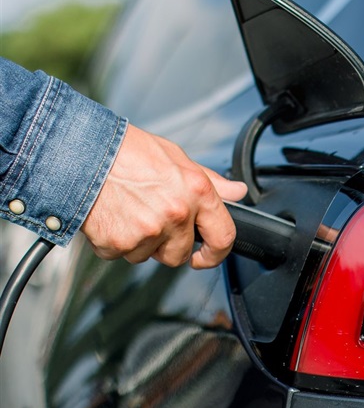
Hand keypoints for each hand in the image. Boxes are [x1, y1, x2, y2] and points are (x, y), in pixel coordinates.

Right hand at [81, 124, 247, 268]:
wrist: (83, 153)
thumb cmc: (127, 152)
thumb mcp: (177, 157)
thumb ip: (210, 181)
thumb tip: (236, 192)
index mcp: (196, 192)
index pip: (223, 236)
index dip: (217, 253)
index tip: (207, 255)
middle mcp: (175, 214)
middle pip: (180, 254)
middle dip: (168, 244)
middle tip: (151, 217)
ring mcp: (147, 232)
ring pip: (149, 256)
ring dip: (141, 242)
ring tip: (129, 210)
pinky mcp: (119, 244)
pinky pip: (122, 255)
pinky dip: (116, 241)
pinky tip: (113, 216)